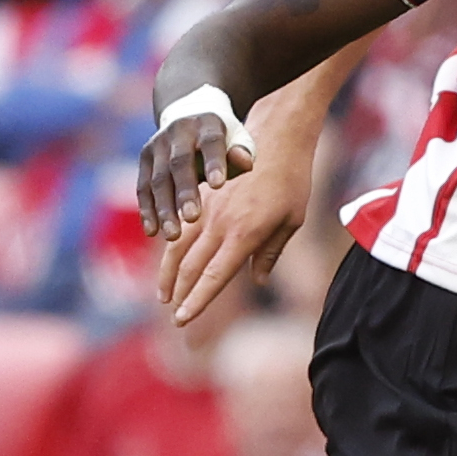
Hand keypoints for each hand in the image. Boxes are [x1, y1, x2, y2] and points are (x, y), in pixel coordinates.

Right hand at [138, 112, 252, 241]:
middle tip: (193, 218)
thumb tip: (246, 163)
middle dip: (185, 192)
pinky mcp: (144, 160)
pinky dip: (147, 210)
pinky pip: (143, 188)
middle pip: (179, 164)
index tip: (219, 185)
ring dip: (164, 209)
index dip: (214, 163)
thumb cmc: (224, 140)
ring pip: (158, 180)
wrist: (188, 117)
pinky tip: (152, 231)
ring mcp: (157, 146)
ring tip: (173, 235)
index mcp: (207, 125)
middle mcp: (178, 132)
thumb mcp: (238, 139)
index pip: (211, 142)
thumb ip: (243, 152)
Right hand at [157, 128, 310, 325]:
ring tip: (163, 296)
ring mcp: (207, 207)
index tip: (184, 320)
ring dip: (168, 274)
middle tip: (173, 317)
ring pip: (178, 247)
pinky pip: (180, 225)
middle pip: (191, 266)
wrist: (275, 135)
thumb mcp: (292, 220)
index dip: (198, 300)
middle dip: (180, 294)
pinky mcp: (201, 194)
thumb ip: (270, 252)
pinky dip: (170, 247)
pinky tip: (167, 261)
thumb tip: (256, 280)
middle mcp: (219, 223)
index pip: (215, 277)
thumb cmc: (292, 180)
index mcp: (244, 234)